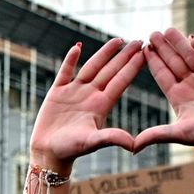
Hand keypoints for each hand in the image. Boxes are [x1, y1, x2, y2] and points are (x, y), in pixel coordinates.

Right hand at [29, 38, 141, 171]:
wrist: (48, 153)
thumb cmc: (70, 150)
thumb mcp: (92, 143)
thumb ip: (111, 138)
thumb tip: (134, 144)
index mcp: (101, 106)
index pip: (120, 81)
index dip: (132, 67)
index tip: (145, 52)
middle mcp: (90, 96)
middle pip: (111, 71)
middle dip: (124, 56)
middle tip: (140, 40)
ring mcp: (74, 93)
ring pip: (92, 67)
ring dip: (104, 53)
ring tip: (118, 40)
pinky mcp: (57, 93)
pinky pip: (65, 72)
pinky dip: (71, 59)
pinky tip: (78, 46)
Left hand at [134, 30, 193, 163]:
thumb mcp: (180, 133)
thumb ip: (157, 135)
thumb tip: (132, 148)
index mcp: (179, 96)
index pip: (163, 75)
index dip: (154, 61)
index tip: (143, 47)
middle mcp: (192, 84)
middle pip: (175, 62)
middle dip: (164, 48)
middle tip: (153, 33)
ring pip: (192, 56)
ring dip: (181, 44)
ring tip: (169, 30)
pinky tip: (193, 39)